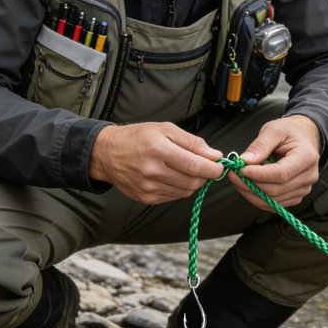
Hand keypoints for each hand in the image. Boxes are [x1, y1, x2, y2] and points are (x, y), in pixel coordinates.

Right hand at [90, 123, 223, 204]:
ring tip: (186, 169)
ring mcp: (148, 187)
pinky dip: (179, 188)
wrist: (107, 153)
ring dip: (193, 182)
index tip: (220, 167)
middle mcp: (153, 171)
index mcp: (159, 150)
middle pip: (192, 182)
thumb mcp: (165, 129)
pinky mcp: (145, 198)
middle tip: (205, 167)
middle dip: (205, 176)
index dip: (213, 169)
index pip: (195, 166)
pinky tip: (172, 176)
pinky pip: (173, 196)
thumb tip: (215, 155)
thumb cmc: (138, 137)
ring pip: (185, 191)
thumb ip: (192, 142)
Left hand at [230, 115, 320, 210]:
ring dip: (251, 192)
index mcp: (306, 157)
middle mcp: (308, 176)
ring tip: (238, 179)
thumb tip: (245, 161)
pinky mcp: (295, 196)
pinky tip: (248, 186)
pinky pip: (274, 204)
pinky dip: (257, 197)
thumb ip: (260, 145)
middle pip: (276, 189)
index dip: (258, 174)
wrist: (302, 137)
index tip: (241, 169)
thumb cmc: (289, 132)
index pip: (281, 174)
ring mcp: (303, 189)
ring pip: (273, 200)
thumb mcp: (274, 130)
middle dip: (250, 184)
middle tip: (234, 174)